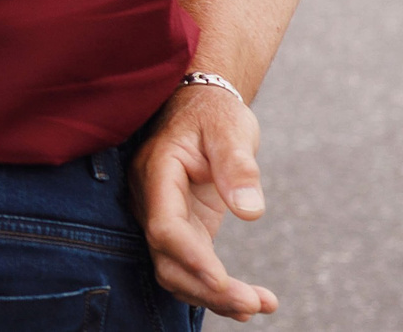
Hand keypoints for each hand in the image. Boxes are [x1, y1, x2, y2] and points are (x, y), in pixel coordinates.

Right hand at [132, 84, 277, 320]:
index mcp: (157, 172)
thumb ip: (238, 168)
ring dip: (213, 296)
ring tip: (260, 305)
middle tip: (253, 304)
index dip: (190, 257)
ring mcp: (166, 216)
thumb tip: (250, 212)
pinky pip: (191, 267)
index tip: (223, 281)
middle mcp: (153, 200)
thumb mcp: (230, 131)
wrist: (203, 106)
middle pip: (166, 259)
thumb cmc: (215, 114)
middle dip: (206, 288)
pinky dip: (216, 289)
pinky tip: (252, 302)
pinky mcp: (184, 228)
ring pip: (176, 270)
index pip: (164, 225)